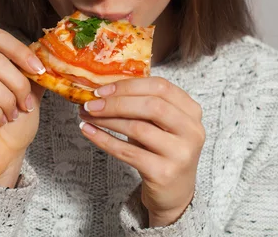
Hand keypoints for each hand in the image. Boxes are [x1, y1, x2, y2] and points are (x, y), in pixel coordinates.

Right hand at [0, 28, 45, 186]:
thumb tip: (47, 56)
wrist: (4, 156)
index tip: (38, 71)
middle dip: (18, 85)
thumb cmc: (14, 124)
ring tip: (11, 115)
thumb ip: (34, 72)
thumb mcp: (30, 93)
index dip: (19, 51)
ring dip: (6, 101)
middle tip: (24, 105)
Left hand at [79, 77, 204, 226]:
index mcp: (191, 110)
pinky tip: (89, 132)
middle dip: (116, 102)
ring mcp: (180, 153)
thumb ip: (140, 103)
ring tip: (86, 115)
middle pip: (152, 105)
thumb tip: (102, 88)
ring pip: (138, 128)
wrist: (174, 191)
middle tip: (90, 103)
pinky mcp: (164, 173)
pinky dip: (104, 140)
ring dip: (106, 120)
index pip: (160, 86)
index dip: (128, 85)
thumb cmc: (161, 149)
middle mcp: (191, 130)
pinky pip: (128, 152)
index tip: (102, 89)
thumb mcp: (157, 123)